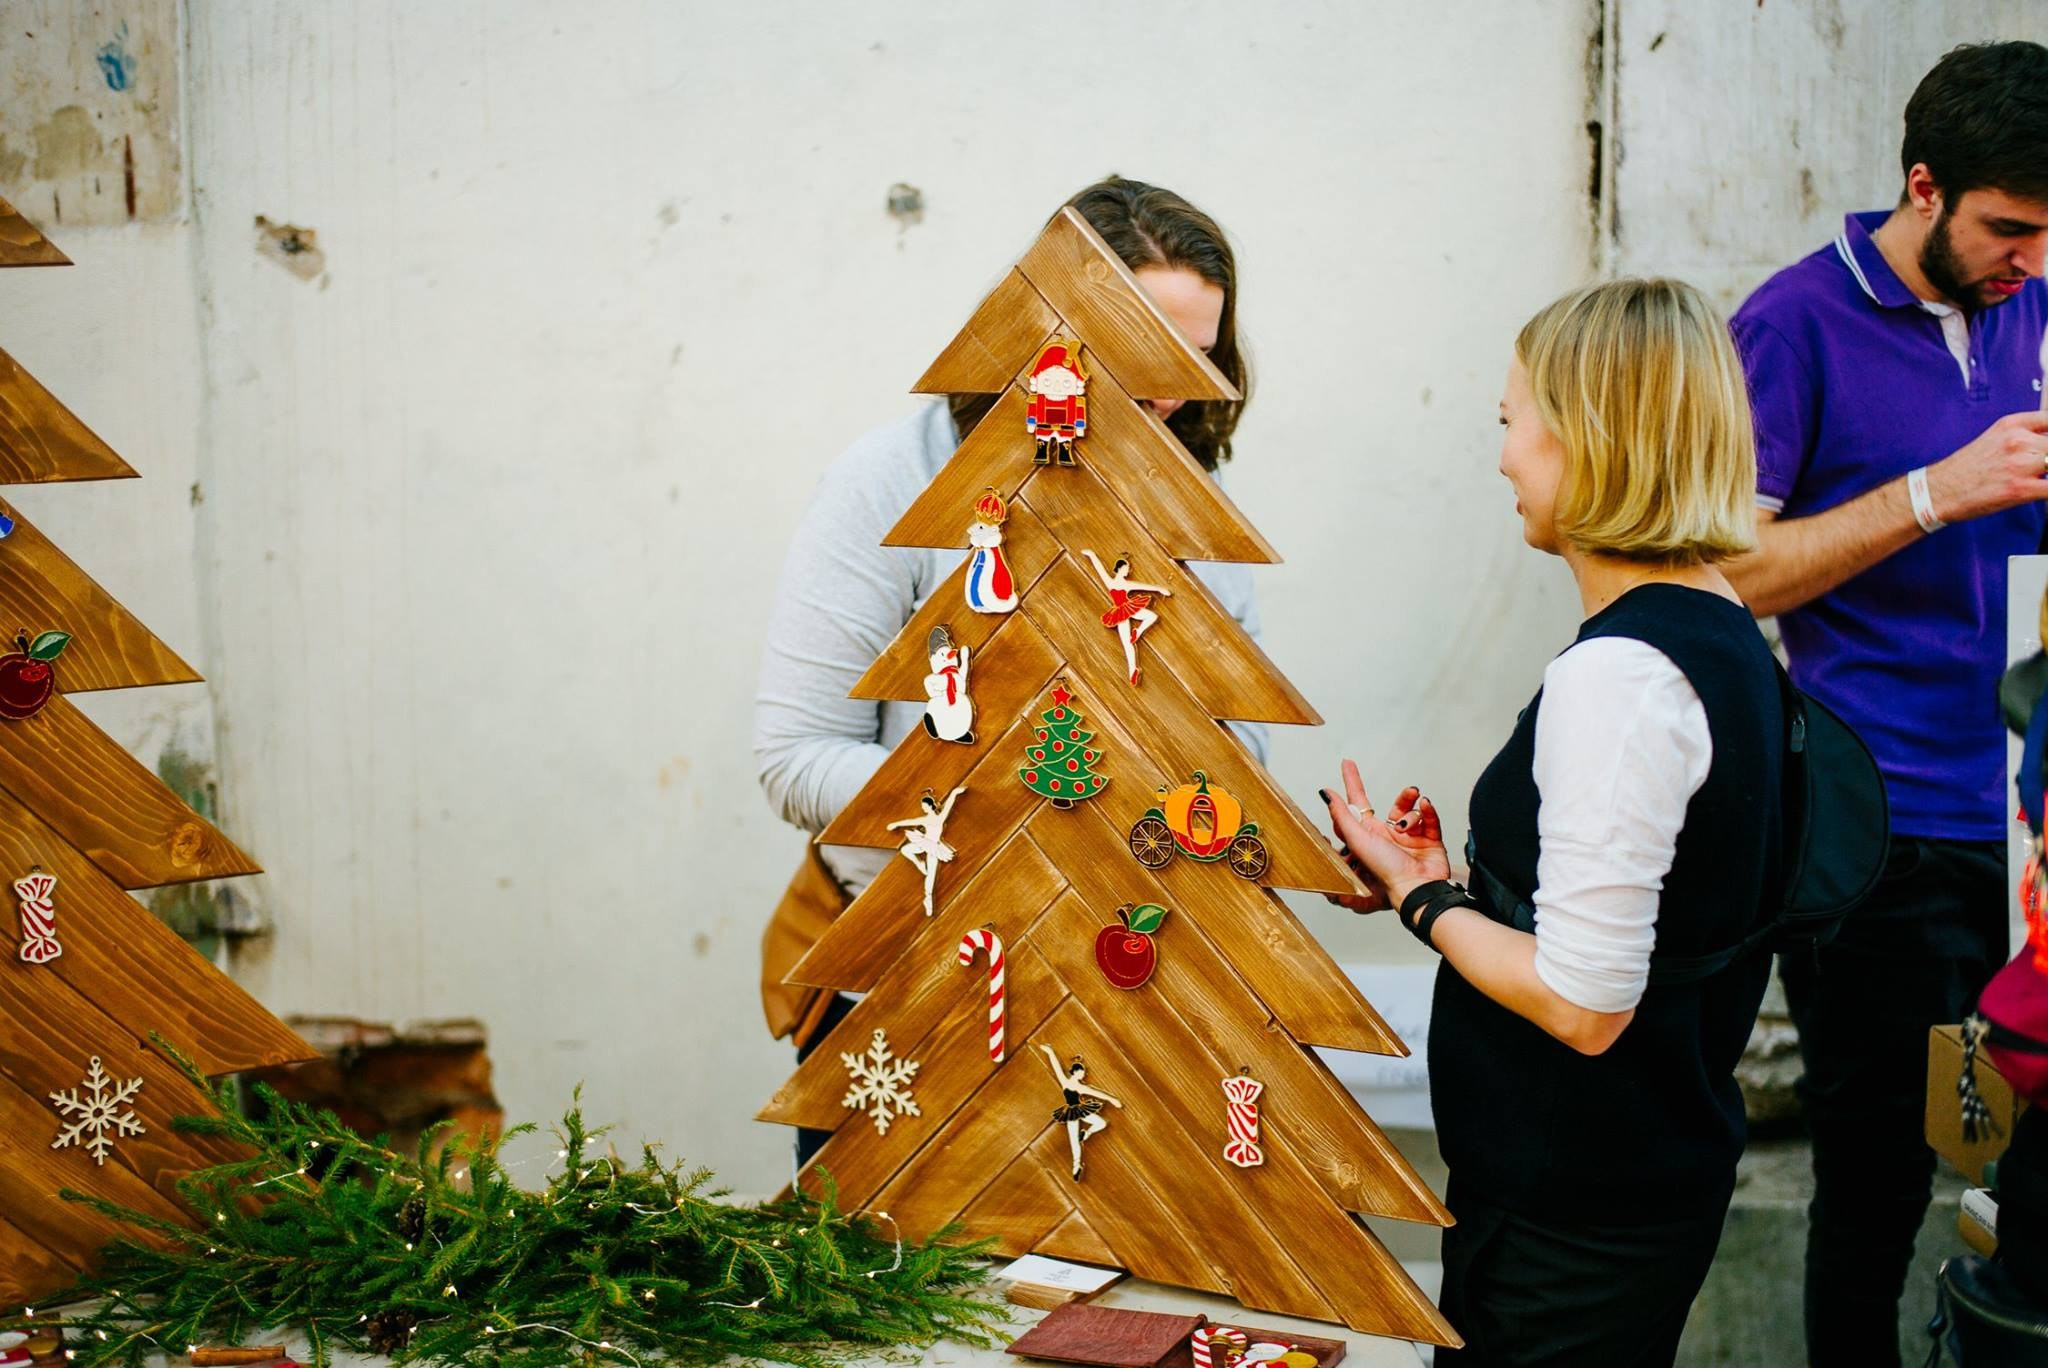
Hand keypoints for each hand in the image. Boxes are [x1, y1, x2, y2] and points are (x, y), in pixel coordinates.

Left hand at [1320, 759, 1450, 915]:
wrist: (1417, 888)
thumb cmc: (1386, 871)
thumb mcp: (1358, 839)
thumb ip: (1341, 815)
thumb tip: (1326, 794)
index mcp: (1368, 835)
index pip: (1356, 805)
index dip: (1351, 784)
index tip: (1346, 765)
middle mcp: (1388, 835)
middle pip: (1391, 806)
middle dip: (1395, 795)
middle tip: (1381, 778)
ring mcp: (1409, 838)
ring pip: (1411, 811)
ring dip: (1411, 807)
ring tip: (1412, 817)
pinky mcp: (1429, 841)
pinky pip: (1429, 818)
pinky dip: (1428, 812)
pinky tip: (1425, 808)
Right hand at [1925, 412, 2047, 522]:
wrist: (1939, 491)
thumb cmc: (1964, 470)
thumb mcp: (1994, 439)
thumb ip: (2023, 436)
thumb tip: (2045, 444)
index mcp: (2012, 425)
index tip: (2045, 446)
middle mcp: (2018, 440)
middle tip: (2040, 467)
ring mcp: (2020, 464)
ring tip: (2037, 479)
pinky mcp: (2020, 489)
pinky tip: (2041, 493)